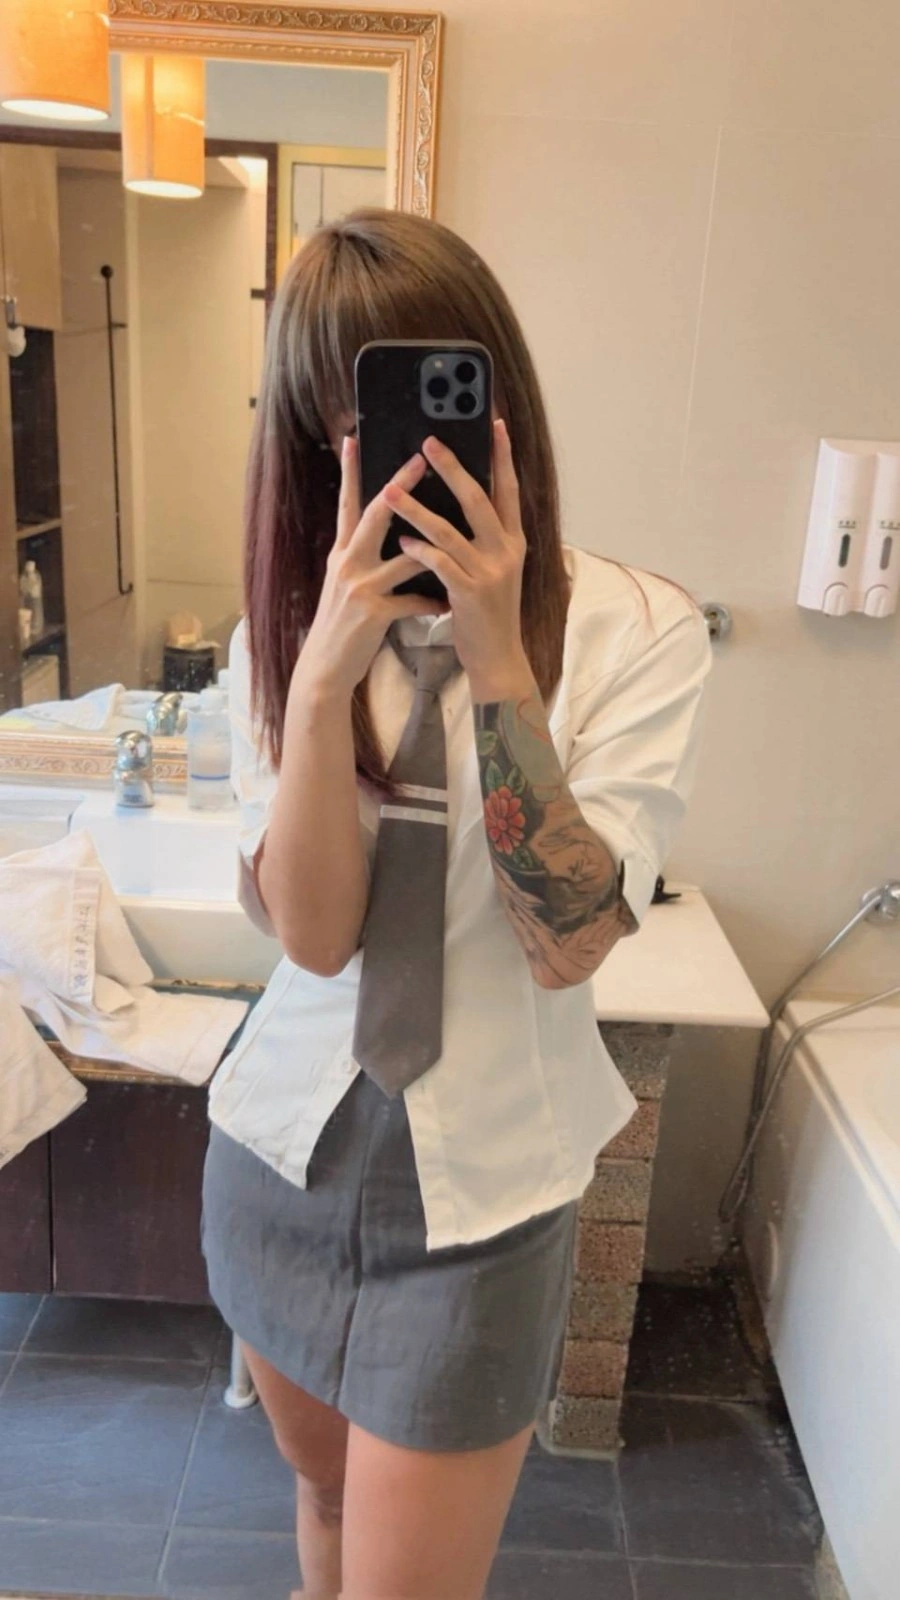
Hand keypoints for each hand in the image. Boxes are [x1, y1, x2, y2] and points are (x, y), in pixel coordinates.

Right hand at [297, 436, 446, 698]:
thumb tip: (390, 533)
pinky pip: (413, 601)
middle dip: (399, 486)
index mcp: (343, 553)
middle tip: (420, 458)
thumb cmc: (344, 624)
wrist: (325, 667)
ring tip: (458, 532)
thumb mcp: (345, 584)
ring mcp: (360, 587)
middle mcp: (348, 563)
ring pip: (404, 556)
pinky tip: (447, 605)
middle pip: (375, 514)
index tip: (353, 439)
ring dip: (432, 546)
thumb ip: (363, 557)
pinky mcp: (374, 614)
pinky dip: (433, 602)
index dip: (350, 471)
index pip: (347, 504)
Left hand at [384, 418, 535, 701]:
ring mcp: (490, 573)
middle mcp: (506, 552)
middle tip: (428, 442)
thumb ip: (483, 538)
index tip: (495, 424)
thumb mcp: (496, 570)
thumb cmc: (487, 612)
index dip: (502, 456)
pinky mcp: (470, 594)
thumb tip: (463, 501)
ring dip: (416, 508)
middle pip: (479, 499)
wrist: (498, 658)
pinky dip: (419, 550)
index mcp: (513, 542)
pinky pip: (440, 564)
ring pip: (449, 531)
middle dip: (453, 468)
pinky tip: (402, 540)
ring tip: (389, 490)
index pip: (509, 489)